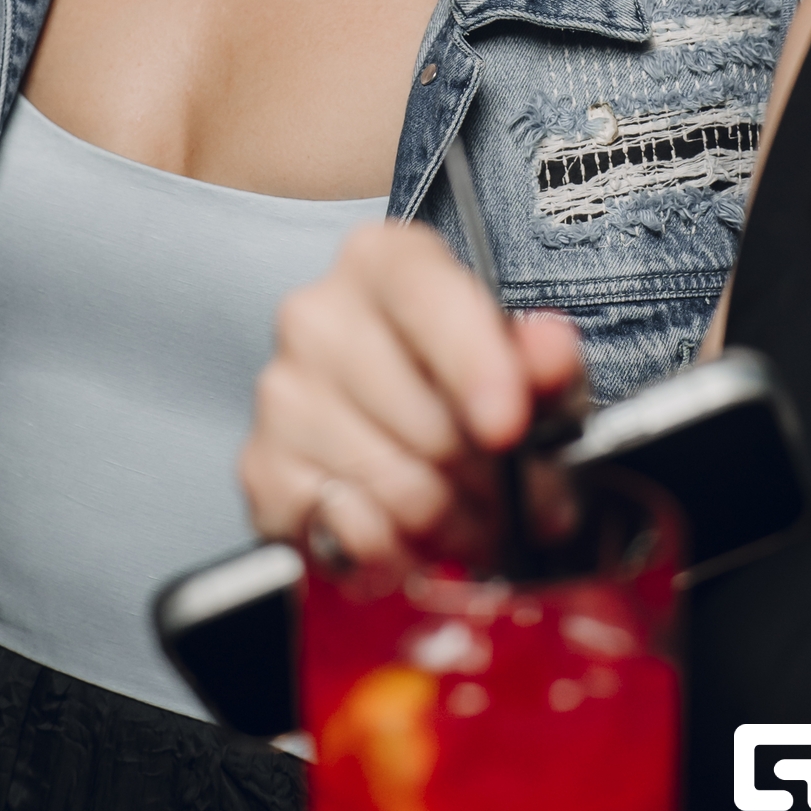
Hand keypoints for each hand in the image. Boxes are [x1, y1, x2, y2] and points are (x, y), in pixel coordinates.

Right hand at [239, 221, 583, 582]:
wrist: (390, 409)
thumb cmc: (455, 376)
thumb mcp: (518, 358)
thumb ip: (542, 357)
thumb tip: (549, 352)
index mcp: (381, 261)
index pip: (426, 300)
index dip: (474, 366)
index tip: (507, 425)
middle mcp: (317, 315)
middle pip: (424, 418)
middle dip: (488, 476)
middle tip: (511, 490)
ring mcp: (281, 392)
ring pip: (395, 487)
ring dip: (451, 522)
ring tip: (465, 511)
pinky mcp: (261, 468)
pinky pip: (351, 534)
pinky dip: (394, 549)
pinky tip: (405, 525)